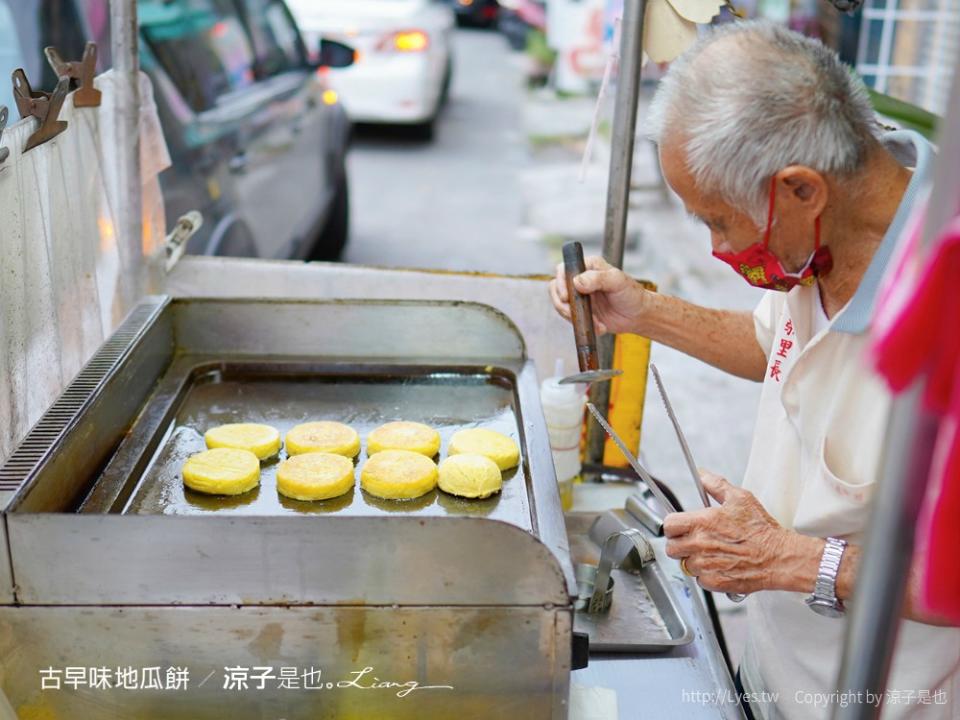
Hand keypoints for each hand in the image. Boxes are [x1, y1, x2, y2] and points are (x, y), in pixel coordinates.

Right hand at [548, 255, 651, 334]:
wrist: (638, 315)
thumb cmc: (632, 295)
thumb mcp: (617, 282)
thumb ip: (598, 278)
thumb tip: (577, 282)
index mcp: (589, 266)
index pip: (564, 269)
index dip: (561, 283)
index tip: (566, 297)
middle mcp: (581, 279)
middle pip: (556, 288)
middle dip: (563, 304)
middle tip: (574, 313)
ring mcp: (579, 295)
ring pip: (560, 304)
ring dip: (573, 316)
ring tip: (595, 322)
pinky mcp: (581, 310)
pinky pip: (570, 317)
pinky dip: (582, 324)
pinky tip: (598, 326)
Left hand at [663, 471, 794, 594]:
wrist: (778, 557)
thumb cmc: (761, 530)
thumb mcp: (740, 498)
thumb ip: (716, 485)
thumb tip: (703, 475)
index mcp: (702, 523)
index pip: (668, 526)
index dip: (673, 526)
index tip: (680, 527)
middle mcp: (699, 545)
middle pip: (671, 548)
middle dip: (680, 544)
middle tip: (694, 542)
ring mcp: (705, 565)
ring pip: (685, 565)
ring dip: (694, 561)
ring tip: (711, 554)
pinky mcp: (714, 582)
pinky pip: (699, 580)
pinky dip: (706, 575)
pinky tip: (719, 566)